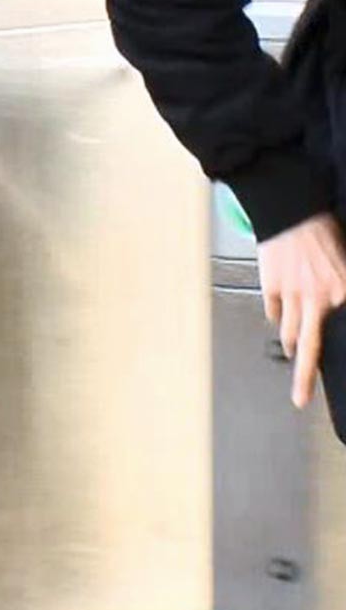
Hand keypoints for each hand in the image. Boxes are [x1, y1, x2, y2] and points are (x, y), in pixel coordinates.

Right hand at [259, 213, 345, 408]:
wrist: (290, 209)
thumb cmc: (322, 233)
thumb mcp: (345, 263)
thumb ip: (339, 291)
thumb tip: (318, 320)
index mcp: (340, 292)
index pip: (333, 333)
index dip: (321, 356)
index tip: (316, 380)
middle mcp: (316, 298)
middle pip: (307, 346)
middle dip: (302, 378)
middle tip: (299, 399)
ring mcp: (291, 294)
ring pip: (288, 330)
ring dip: (291, 343)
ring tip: (291, 352)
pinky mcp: (271, 286)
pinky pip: (274, 310)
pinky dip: (278, 315)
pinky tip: (281, 315)